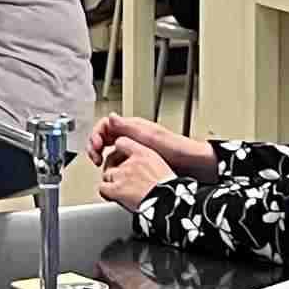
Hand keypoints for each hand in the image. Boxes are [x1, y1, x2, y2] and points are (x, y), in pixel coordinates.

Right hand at [89, 112, 209, 175]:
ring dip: (102, 155)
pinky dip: (112, 164)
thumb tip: (111, 117)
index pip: (105, 124)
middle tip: (95, 158)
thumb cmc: (177, 149)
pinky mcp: (138, 158)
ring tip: (101, 165)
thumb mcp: (150, 137)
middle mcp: (132, 134)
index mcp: (133, 126)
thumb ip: (129, 128)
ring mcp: (135, 146)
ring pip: (110, 147)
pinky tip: (113, 171)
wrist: (193, 164)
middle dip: (95, 145)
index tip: (97, 147)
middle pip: (105, 135)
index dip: (96, 135)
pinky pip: (118, 158)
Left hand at [94, 137, 175, 210]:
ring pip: (106, 174)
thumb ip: (149, 163)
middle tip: (120, 178)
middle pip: (111, 160)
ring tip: (121, 191)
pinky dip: (106, 193)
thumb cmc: (170, 190)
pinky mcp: (115, 189)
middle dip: (113, 168)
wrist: (167, 203)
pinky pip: (102, 188)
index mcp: (144, 153)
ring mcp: (122, 175)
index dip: (118, 151)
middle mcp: (131, 162)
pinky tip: (114, 197)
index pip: (121, 142)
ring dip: (111, 182)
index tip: (120, 157)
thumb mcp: (164, 167)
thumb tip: (146, 168)